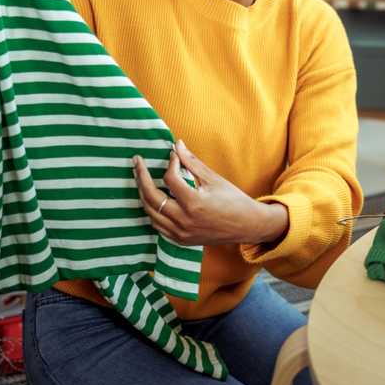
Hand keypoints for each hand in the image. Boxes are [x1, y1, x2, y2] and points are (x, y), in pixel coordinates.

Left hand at [133, 140, 288, 246]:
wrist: (247, 225)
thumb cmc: (233, 200)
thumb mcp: (214, 178)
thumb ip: (192, 162)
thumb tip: (176, 144)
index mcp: (194, 203)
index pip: (170, 178)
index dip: (170, 163)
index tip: (173, 154)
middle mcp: (184, 220)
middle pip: (152, 197)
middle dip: (141, 177)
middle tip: (137, 162)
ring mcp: (181, 233)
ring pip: (151, 213)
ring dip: (144, 195)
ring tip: (141, 179)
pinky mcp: (181, 240)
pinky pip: (158, 226)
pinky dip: (153, 211)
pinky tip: (152, 199)